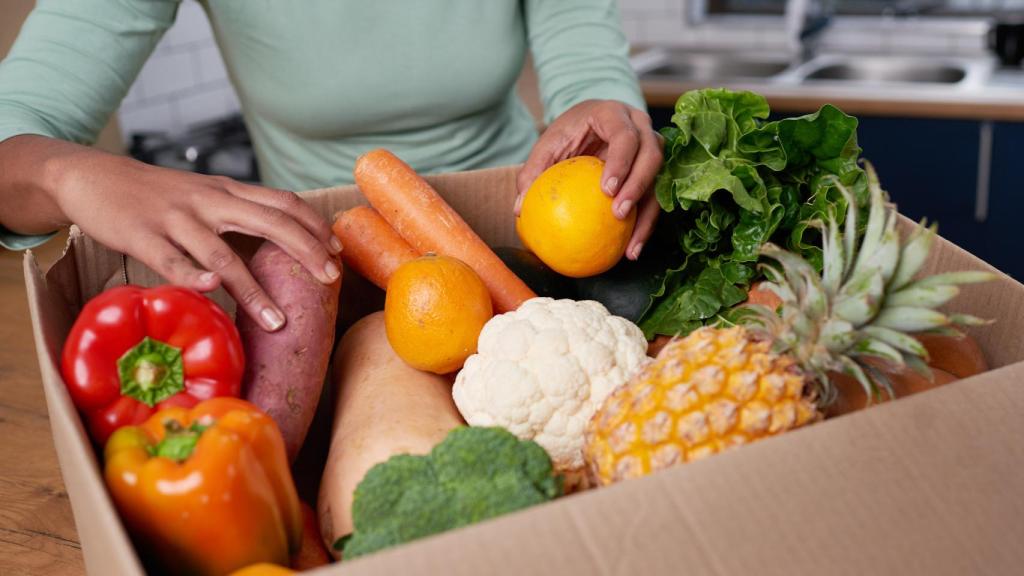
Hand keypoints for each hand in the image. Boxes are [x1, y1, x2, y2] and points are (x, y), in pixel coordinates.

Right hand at [50, 147, 340, 331]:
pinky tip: (212, 290)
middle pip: (269, 223)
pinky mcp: (142, 235)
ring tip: (277, 322)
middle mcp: (209, 201)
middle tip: (330, 280)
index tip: (338, 253)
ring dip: (254, 290)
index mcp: (228, 191)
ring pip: (223, 254)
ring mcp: (176, 219)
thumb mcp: (205, 194)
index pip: (284, 203)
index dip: (314, 226)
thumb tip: (283, 239)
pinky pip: (171, 261)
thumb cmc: (157, 194)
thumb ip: (240, 212)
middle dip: (305, 251)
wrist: (92, 176)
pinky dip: (193, 276)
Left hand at [515, 99, 662, 260]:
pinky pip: (655, 198)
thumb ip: (533, 172)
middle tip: (619, 214)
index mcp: (614, 114)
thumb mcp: (548, 145)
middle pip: (651, 155)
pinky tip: (631, 250)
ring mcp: (652, 147)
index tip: (607, 189)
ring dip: (647, 215)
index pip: (625, 135)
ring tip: (631, 246)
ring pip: (659, 179)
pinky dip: (645, 224)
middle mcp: (640, 127)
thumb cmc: (567, 132)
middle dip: (638, 186)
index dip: (621, 161)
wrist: (589, 121)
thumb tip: (520, 209)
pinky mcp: (654, 171)